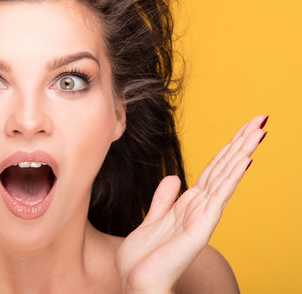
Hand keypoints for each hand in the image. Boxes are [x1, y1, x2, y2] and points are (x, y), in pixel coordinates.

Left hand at [115, 115, 267, 293]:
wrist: (138, 282)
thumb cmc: (144, 257)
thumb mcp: (152, 220)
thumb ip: (163, 200)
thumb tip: (175, 177)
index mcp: (188, 204)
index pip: (212, 170)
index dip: (226, 149)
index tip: (242, 129)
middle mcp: (199, 208)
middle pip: (223, 168)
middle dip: (240, 143)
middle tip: (259, 120)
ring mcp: (202, 217)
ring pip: (225, 178)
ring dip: (241, 153)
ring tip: (259, 132)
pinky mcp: (200, 228)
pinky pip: (218, 197)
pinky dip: (231, 178)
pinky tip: (244, 161)